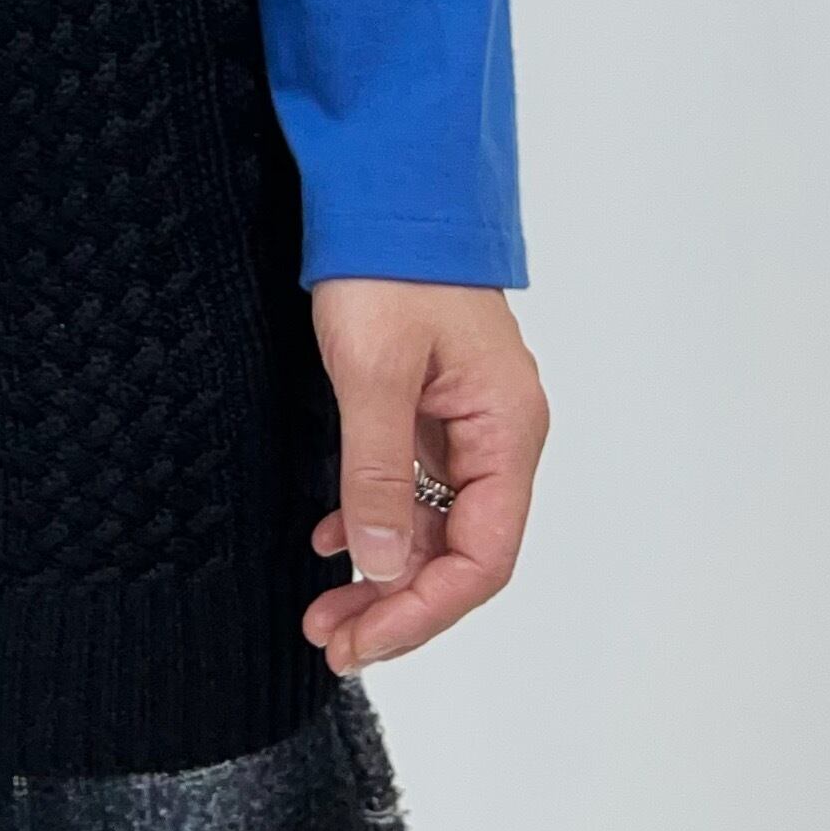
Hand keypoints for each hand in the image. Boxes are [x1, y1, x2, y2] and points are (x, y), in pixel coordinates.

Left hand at [303, 282, 546, 676]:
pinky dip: (372, 522)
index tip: (361, 641)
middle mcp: (497, 436)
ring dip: (382, 572)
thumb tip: (383, 565)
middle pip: (461, 552)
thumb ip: (378, 473)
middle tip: (331, 640)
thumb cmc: (390, 267)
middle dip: (397, 604)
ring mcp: (465, 423)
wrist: (387, 189)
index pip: (482, 557)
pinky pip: (413, 487)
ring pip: (433, 526)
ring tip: (323, 610)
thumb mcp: (374, 373)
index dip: (421, 610)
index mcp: (506, 431)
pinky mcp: (430, 408)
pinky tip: (329, 540)